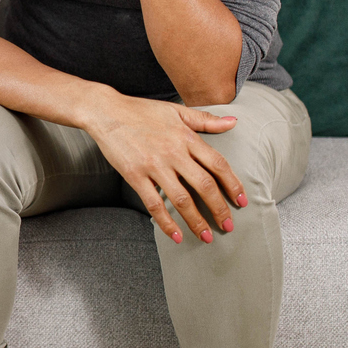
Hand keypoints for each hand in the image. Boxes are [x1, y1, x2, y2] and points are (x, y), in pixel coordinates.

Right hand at [81, 92, 245, 242]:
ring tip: (206, 236)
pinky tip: (176, 235)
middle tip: (228, 226)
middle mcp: (173, 153)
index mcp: (186, 138)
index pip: (218, 164)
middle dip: (219, 209)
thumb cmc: (141, 111)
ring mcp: (153, 166)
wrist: (106, 111)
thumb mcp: (176, 111)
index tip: (241, 201)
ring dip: (197, 221)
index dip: (233, 184)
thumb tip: (234, 122)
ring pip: (182, 199)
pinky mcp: (135, 175)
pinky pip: (154, 204)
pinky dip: (166, 222)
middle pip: (204, 186)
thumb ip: (206, 119)